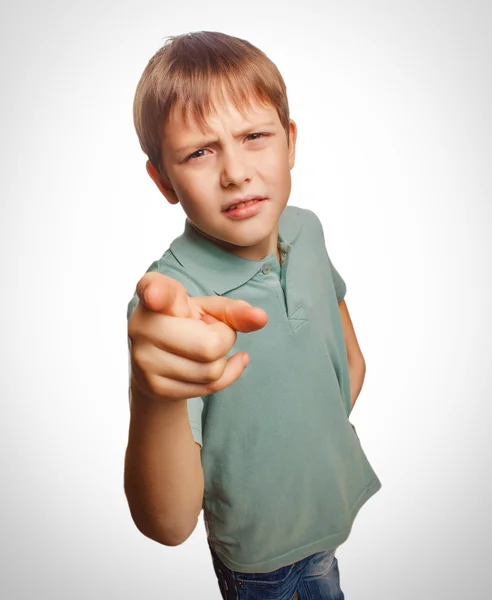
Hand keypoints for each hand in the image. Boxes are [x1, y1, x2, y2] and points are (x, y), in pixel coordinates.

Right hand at [128, 271, 267, 401]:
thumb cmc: (187, 324)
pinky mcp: (153, 387)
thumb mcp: (210, 310)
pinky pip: (208, 387)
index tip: (154, 295)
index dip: (156, 292)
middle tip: (212, 332)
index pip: (155, 290)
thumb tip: (261, 318)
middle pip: (209, 345)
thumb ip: (235, 311)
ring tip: (205, 348)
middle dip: (225, 340)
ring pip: (212, 370)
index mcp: (154, 293)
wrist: (159, 361)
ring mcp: (144, 359)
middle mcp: (141, 325)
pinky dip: (223, 376)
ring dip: (222, 360)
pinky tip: (216, 365)